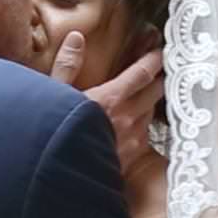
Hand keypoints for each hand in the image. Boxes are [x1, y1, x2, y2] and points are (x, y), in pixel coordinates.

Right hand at [54, 35, 163, 167]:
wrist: (66, 179)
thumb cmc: (57, 136)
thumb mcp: (54, 96)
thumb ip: (67, 65)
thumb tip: (77, 38)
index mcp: (111, 98)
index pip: (142, 73)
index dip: (153, 59)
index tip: (160, 51)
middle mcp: (127, 117)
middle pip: (155, 91)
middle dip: (160, 79)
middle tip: (162, 70)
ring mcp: (133, 138)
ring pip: (150, 112)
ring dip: (150, 102)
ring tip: (148, 95)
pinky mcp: (132, 157)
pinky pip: (144, 135)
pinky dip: (142, 125)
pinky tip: (134, 126)